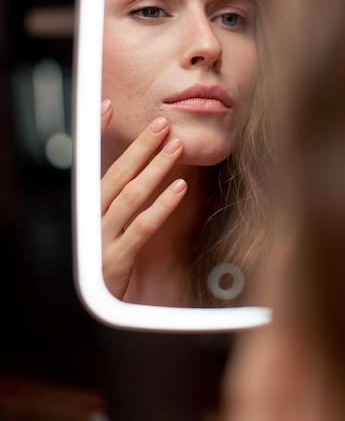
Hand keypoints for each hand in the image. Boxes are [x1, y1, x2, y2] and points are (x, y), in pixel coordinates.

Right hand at [100, 100, 186, 299]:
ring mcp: (101, 242)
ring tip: (175, 147)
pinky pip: (141, 229)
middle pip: (116, 175)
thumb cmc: (113, 264)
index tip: (109, 106)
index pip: (91, 163)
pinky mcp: (115, 263)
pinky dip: (161, 206)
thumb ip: (126, 196)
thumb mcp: (116, 228)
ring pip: (129, 197)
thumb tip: (147, 161)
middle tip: (162, 124)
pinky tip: (178, 188)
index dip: (97, 134)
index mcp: (89, 209)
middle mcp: (91, 221)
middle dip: (140, 147)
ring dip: (154, 169)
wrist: (102, 314)